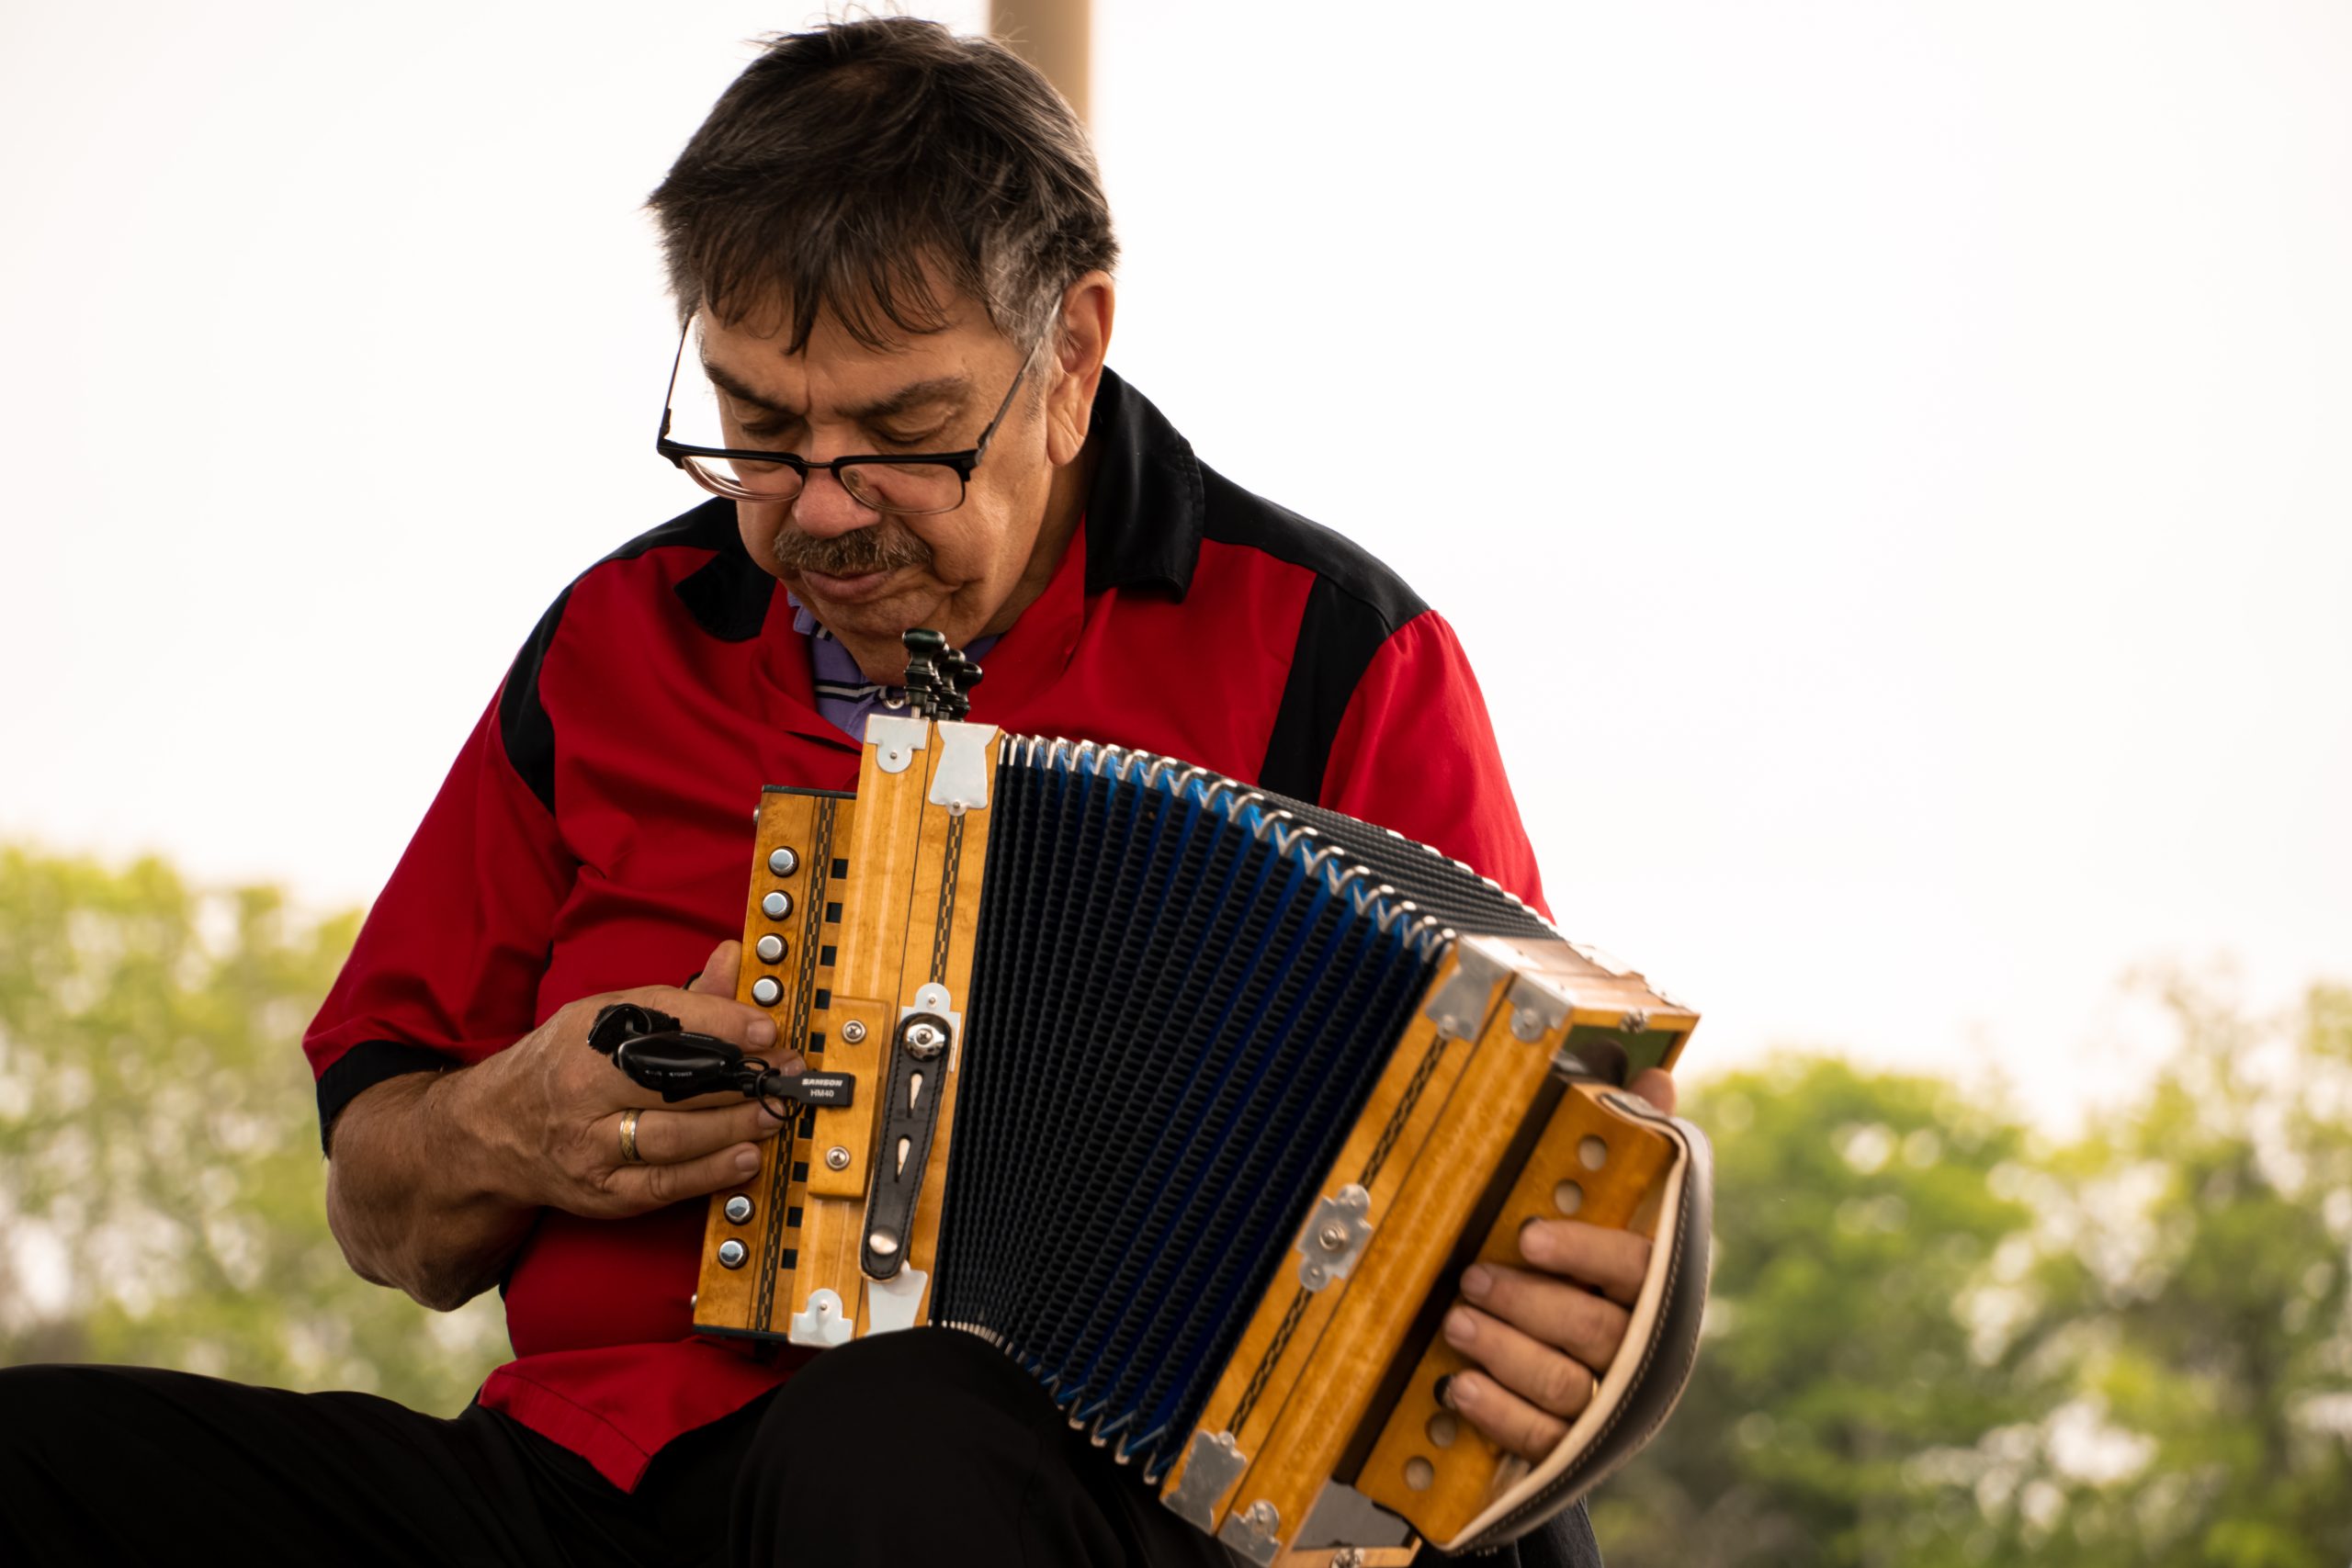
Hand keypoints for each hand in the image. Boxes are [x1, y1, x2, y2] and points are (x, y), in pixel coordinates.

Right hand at [461, 939, 798, 1218]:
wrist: (489, 1131)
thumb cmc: (560, 1066)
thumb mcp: (605, 1018)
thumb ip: (675, 999)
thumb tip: (732, 957)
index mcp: (586, 1037)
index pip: (660, 1024)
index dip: (719, 1025)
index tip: (766, 1028)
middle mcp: (582, 1091)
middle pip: (670, 1083)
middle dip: (738, 1079)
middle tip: (785, 1073)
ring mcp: (589, 1148)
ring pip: (671, 1138)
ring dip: (733, 1126)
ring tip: (774, 1112)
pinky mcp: (600, 1193)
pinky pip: (663, 1186)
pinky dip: (709, 1173)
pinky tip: (746, 1158)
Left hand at [1440, 1067, 1676, 1458]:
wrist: (1586, 1381)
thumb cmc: (1592, 1274)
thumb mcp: (1610, 1211)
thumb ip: (1636, 1148)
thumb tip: (1651, 1072)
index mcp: (1658, 1291)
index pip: (1638, 1271)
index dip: (1584, 1253)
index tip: (1528, 1235)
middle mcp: (1641, 1351)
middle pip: (1595, 1332)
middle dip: (1527, 1303)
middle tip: (1471, 1277)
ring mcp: (1608, 1406)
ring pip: (1567, 1386)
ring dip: (1506, 1352)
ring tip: (1456, 1323)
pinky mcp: (1572, 1448)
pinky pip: (1541, 1439)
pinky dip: (1499, 1414)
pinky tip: (1457, 1387)